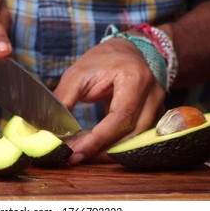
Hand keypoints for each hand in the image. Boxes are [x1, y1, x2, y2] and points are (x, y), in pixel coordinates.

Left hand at [54, 37, 165, 164]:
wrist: (124, 53)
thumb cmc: (101, 62)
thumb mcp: (78, 73)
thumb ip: (64, 97)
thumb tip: (51, 126)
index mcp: (135, 78)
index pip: (121, 116)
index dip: (98, 139)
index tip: (76, 151)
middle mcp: (152, 94)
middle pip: (132, 134)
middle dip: (102, 150)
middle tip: (75, 157)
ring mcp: (158, 106)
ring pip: (137, 141)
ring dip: (109, 152)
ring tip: (83, 154)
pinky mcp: (156, 117)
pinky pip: (139, 139)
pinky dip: (117, 147)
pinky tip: (98, 149)